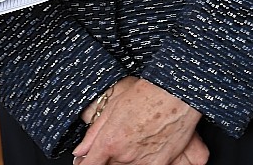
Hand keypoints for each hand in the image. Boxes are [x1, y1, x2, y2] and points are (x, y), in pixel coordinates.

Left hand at [71, 77, 206, 164]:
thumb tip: (79, 151)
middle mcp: (124, 155)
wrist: (173, 94)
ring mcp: (143, 162)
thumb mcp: (112, 108)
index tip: (84, 162)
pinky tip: (145, 149)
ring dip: (124, 160)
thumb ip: (93, 133)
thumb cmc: (143, 95)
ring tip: (133, 141)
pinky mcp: (160, 163)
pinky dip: (142, 162)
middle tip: (115, 144)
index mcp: (109, 142)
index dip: (85, 164)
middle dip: (107, 159)